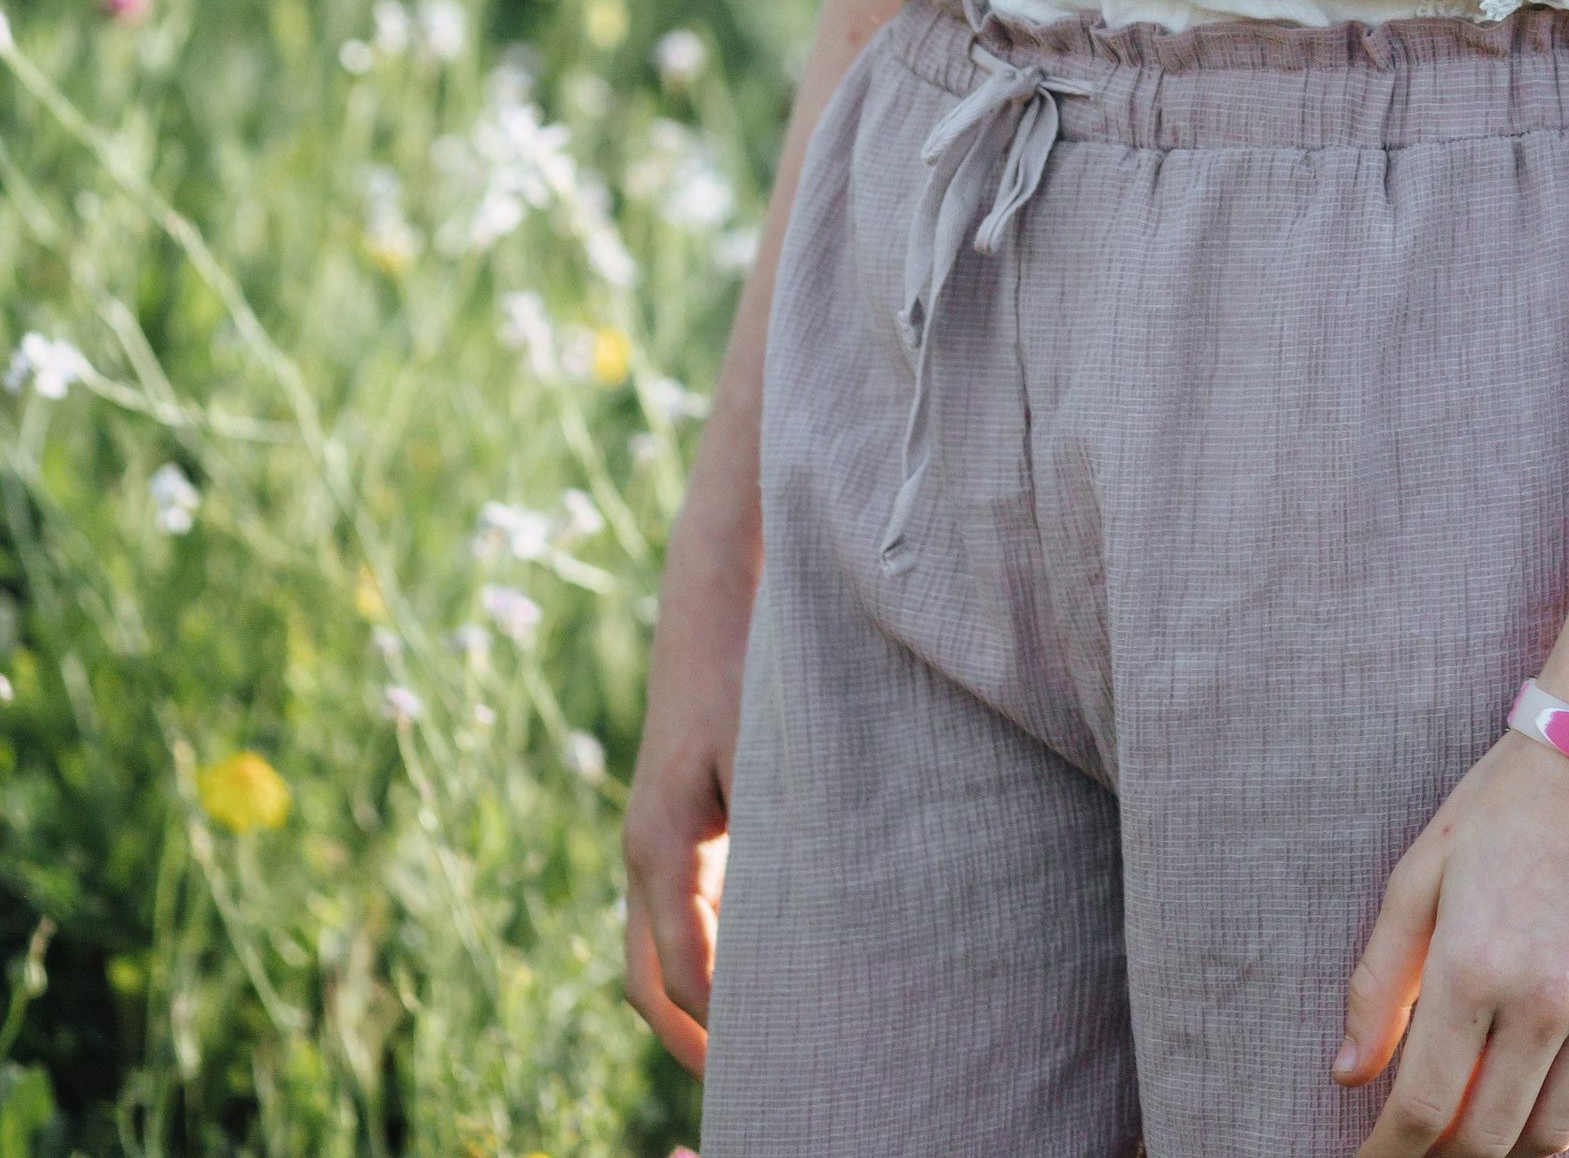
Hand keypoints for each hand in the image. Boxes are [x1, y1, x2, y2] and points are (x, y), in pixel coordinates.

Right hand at [621, 529, 755, 1073]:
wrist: (714, 602)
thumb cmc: (746, 669)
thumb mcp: (765, 750)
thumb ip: (777, 833)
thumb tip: (800, 921)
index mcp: (660, 848)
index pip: (681, 974)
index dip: (723, 1028)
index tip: (771, 1064)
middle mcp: (646, 858)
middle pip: (648, 986)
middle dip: (694, 1043)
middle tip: (757, 1086)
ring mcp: (654, 848)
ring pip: (654, 960)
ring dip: (696, 1010)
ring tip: (761, 1054)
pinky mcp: (677, 834)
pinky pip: (679, 921)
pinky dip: (706, 964)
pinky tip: (762, 979)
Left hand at [1336, 729, 1568, 1153]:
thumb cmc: (1503, 804)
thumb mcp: (1421, 874)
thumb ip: (1380, 981)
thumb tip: (1348, 1076)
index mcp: (1472, 963)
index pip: (1424, 1108)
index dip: (1387, 1154)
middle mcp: (1543, 998)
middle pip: (1486, 1138)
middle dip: (1441, 1156)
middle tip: (1419, 1141)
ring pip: (1553, 1135)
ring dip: (1507, 1146)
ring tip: (1479, 1122)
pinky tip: (1544, 1098)